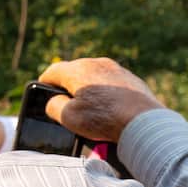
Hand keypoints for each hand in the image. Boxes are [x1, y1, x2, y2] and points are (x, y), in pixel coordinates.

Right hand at [37, 58, 163, 143]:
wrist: (144, 122)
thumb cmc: (105, 119)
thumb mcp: (69, 117)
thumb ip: (54, 107)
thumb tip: (53, 102)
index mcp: (78, 70)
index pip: (52, 72)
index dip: (44, 84)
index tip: (43, 93)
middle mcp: (97, 63)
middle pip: (74, 73)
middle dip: (68, 88)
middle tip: (67, 106)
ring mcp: (116, 69)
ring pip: (94, 77)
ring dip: (89, 90)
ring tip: (90, 111)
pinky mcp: (131, 79)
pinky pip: (112, 84)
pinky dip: (106, 94)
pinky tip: (109, 110)